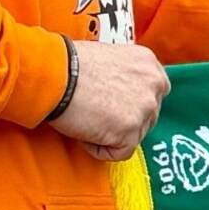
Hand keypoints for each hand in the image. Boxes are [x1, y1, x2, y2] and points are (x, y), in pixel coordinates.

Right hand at [52, 39, 167, 157]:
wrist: (53, 75)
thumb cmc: (68, 64)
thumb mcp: (109, 56)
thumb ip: (126, 74)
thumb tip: (125, 92)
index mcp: (148, 64)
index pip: (155, 92)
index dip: (134, 103)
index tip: (116, 106)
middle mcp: (153, 84)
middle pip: (148, 117)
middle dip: (124, 121)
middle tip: (97, 114)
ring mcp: (144, 109)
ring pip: (135, 136)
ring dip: (111, 134)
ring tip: (87, 118)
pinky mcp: (129, 132)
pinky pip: (119, 153)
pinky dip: (99, 149)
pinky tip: (84, 131)